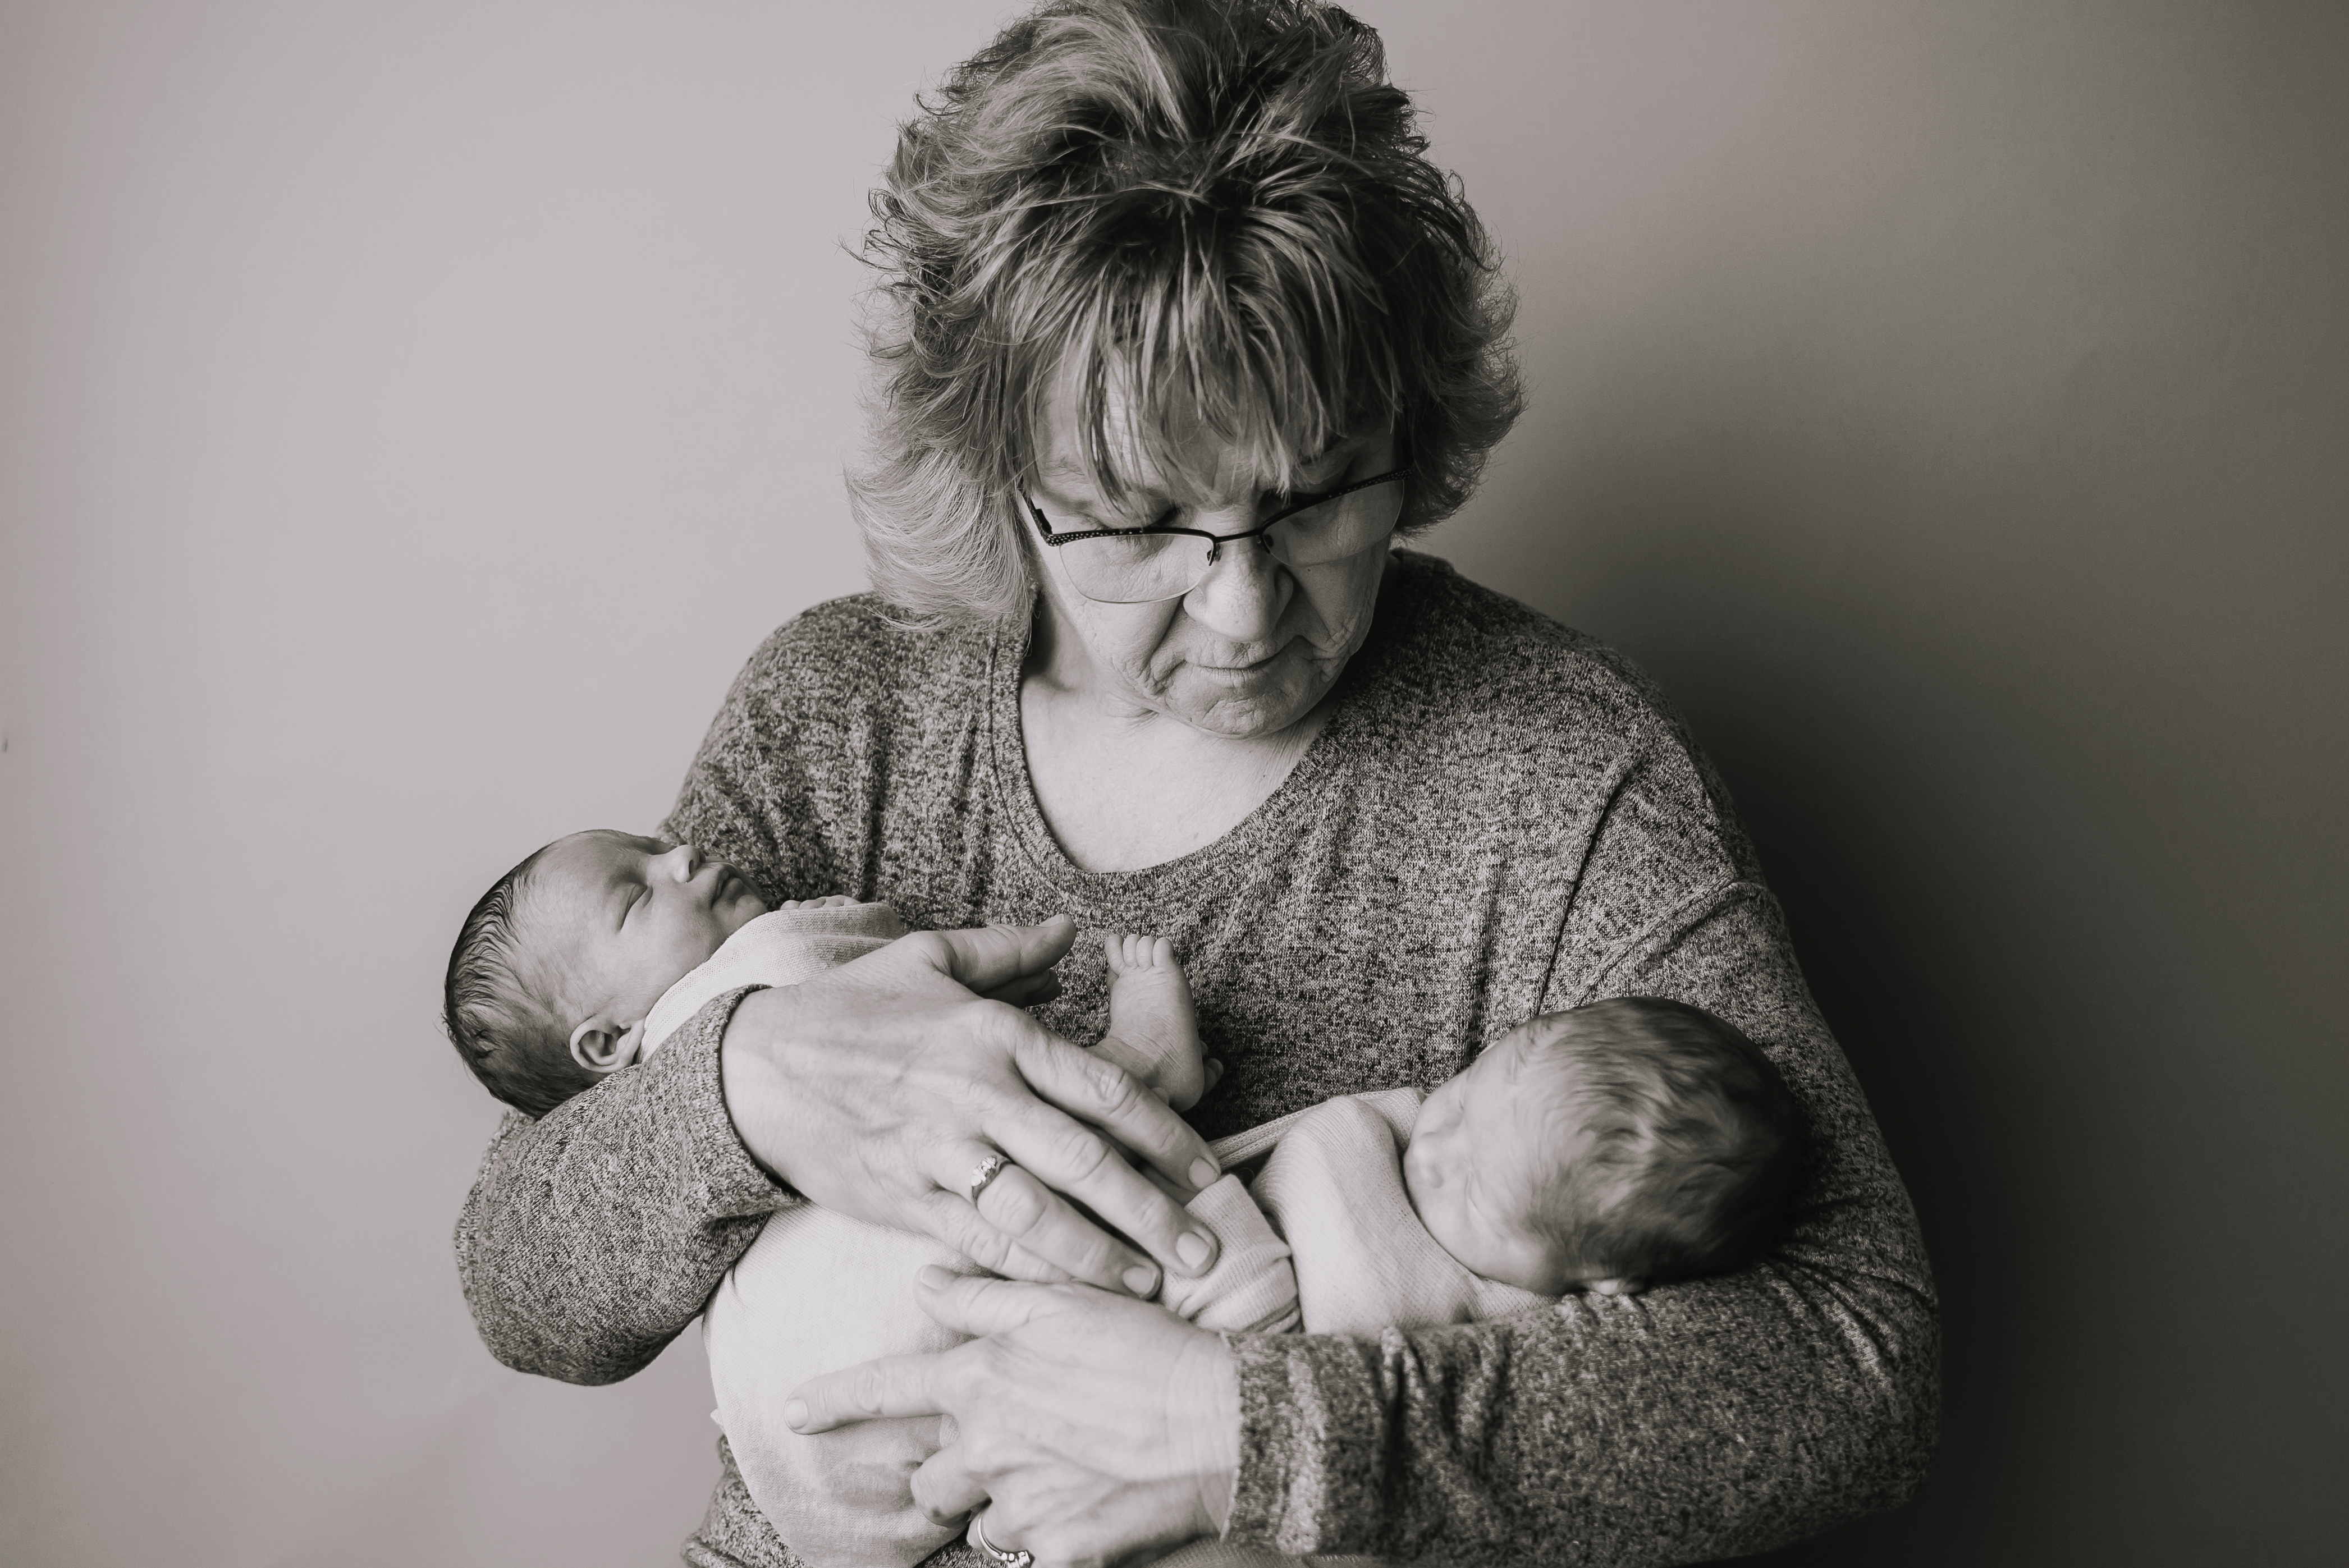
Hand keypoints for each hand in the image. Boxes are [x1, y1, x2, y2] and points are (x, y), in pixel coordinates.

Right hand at [719, 917, 1225, 1294]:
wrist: (751, 1069)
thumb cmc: (848, 1011)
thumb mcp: (925, 959)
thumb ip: (1007, 950)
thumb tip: (1071, 933)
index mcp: (994, 1033)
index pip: (1101, 1089)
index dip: (1164, 1135)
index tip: (1209, 1173)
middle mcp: (974, 1094)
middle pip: (1081, 1159)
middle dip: (1150, 1210)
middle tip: (1203, 1253)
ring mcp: (937, 1152)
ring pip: (1034, 1212)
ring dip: (1097, 1255)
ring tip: (1149, 1286)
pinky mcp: (904, 1199)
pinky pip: (977, 1243)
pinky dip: (1026, 1273)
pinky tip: (1068, 1297)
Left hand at [786, 1268, 1240, 1567]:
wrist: (1225, 1421)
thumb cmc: (1147, 1349)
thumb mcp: (1065, 1300)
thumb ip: (985, 1295)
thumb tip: (927, 1283)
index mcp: (981, 1378)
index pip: (883, 1391)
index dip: (831, 1402)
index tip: (790, 1413)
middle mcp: (985, 1445)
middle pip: (930, 1477)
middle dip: (953, 1471)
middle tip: (1010, 1448)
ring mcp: (1021, 1504)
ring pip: (980, 1519)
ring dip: (1003, 1503)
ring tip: (1063, 1471)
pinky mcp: (1060, 1552)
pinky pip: (1032, 1554)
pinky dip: (1051, 1534)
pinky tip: (1093, 1501)